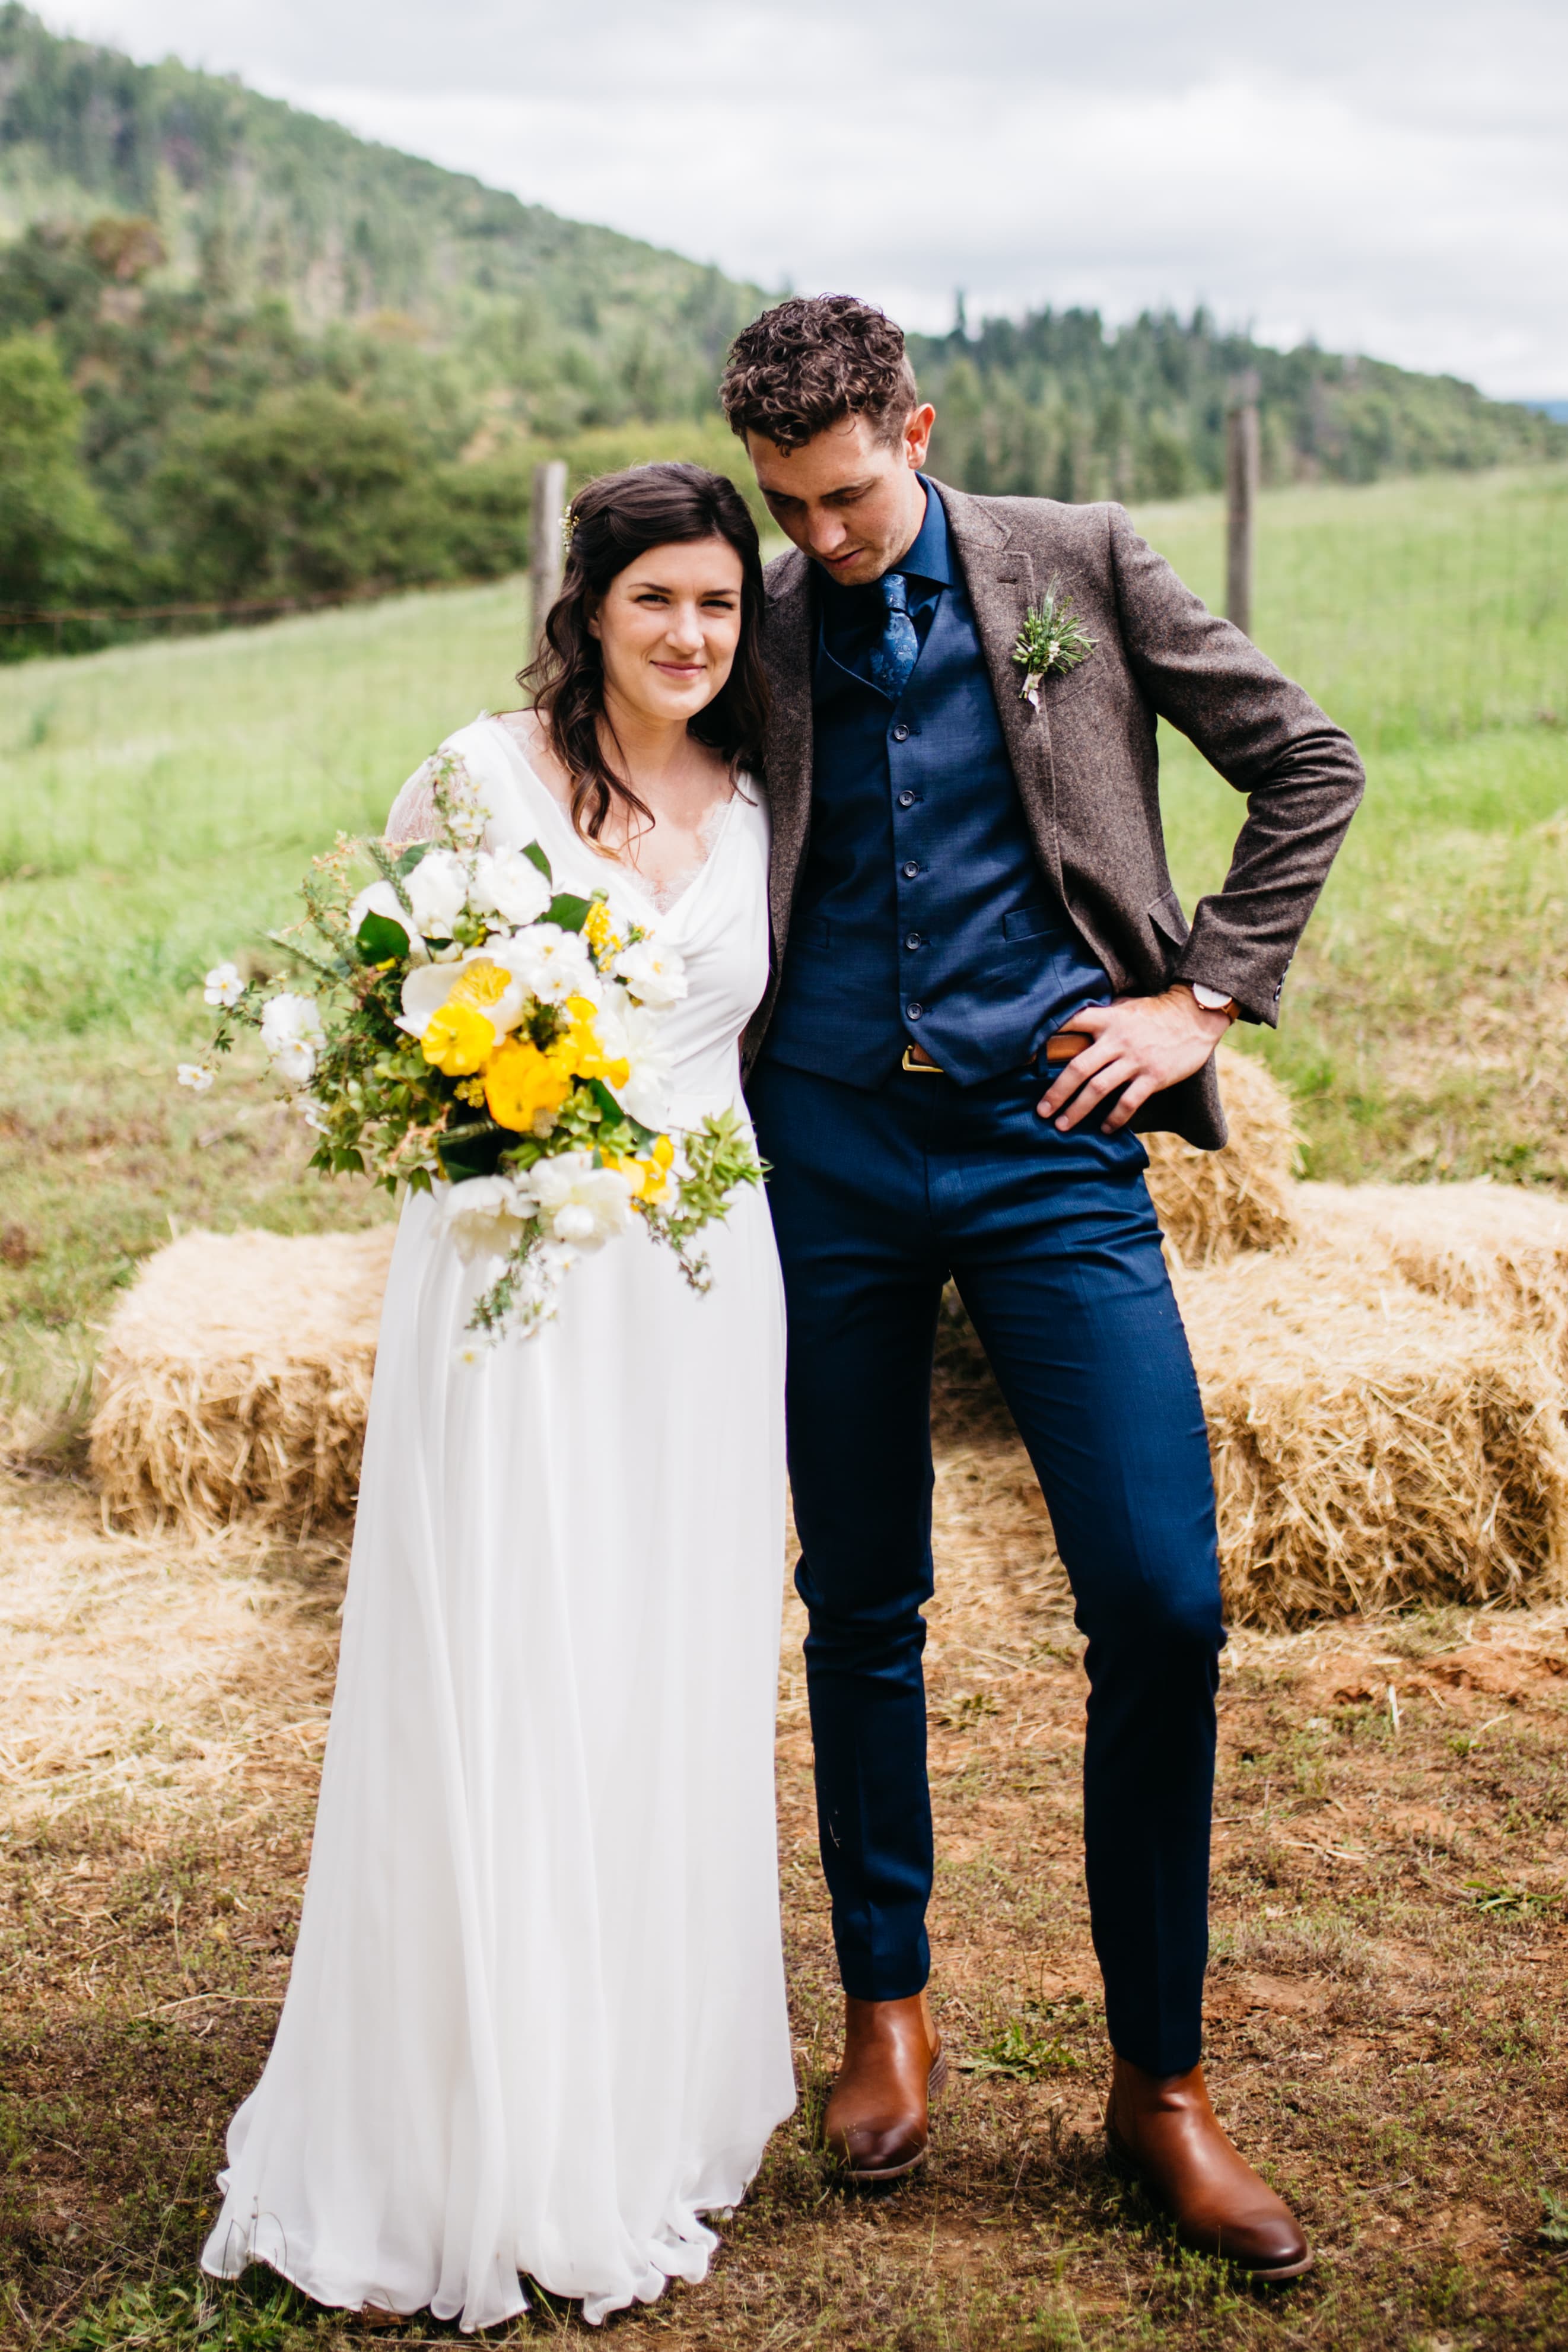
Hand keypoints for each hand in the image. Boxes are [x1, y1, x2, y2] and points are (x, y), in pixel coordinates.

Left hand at [1037, 986, 1231, 1132]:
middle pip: (1078, 1068)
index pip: (1072, 1023)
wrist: (1196, 1016)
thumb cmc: (1157, 1013)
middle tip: (1042, 1111)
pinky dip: (1114, 1118)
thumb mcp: (1126, 1008)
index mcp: (1109, 1019)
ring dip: (1078, 1110)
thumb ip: (1103, 1019)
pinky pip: (1128, 1102)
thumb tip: (1075, 1028)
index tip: (1026, 1057)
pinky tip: (1104, 1128)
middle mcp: (1118, 1040)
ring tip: (1063, 1125)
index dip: (1048, 1035)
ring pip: (1098, 1089)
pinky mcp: (1153, 1076)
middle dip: (1057, 1092)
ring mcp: (1136, 1059)